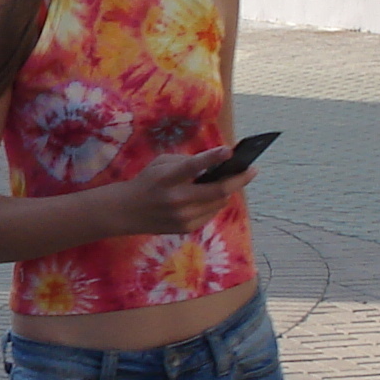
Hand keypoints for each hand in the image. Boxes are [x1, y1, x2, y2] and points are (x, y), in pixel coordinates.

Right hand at [122, 149, 244, 233]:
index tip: (230, 151)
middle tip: (252, 170)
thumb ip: (186, 162)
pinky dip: (216, 203)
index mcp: (167, 178)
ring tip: (234, 180)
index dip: (212, 158)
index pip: (192, 166)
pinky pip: (211, 213)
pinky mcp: (186, 228)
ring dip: (228, 190)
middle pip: (217, 191)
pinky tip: (214, 196)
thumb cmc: (147, 182)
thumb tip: (216, 163)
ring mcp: (182, 217)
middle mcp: (176, 199)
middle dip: (239, 179)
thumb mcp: (161, 164)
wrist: (126, 212)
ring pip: (219, 203)